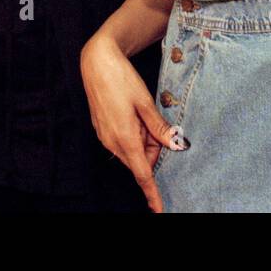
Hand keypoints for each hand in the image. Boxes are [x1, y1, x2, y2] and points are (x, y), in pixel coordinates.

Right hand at [80, 33, 183, 212]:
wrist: (96, 62)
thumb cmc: (120, 79)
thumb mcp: (145, 102)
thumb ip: (159, 128)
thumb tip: (174, 145)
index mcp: (125, 137)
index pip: (142, 174)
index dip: (152, 193)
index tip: (159, 208)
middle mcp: (112, 141)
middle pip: (140, 161)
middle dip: (152, 150)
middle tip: (156, 125)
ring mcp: (105, 136)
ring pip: (132, 151)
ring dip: (143, 140)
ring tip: (142, 114)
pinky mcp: (102, 130)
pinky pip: (122, 142)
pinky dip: (133, 135)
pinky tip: (134, 115)